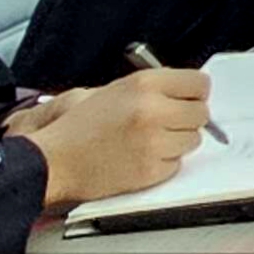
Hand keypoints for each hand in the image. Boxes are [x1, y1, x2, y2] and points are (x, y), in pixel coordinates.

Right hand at [16, 70, 212, 209]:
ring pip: (193, 140)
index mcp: (145, 84)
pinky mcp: (150, 170)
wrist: (51, 161)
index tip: (187, 100)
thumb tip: (184, 92)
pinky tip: (140, 158)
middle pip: (201, 113)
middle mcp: (153, 110)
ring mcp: (153, 141)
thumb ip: (151, 88)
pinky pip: (177, 164)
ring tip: (148, 142)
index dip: (194, 94)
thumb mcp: (111, 90)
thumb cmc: (76, 127)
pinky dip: (164, 164)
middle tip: (167, 124)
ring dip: (177, 143)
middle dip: (187, 119)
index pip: (200, 83)